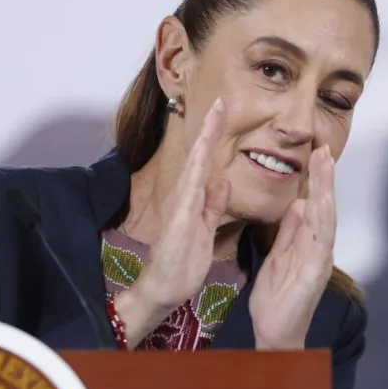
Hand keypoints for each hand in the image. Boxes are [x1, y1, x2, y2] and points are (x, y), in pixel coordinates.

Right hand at [116, 98, 229, 344]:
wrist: (164, 289)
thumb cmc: (182, 262)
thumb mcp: (205, 228)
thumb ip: (212, 205)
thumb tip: (222, 182)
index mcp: (193, 200)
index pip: (206, 162)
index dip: (214, 137)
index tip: (224, 112)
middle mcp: (185, 197)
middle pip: (198, 155)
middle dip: (208, 127)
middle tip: (220, 99)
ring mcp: (181, 206)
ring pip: (194, 165)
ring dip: (204, 139)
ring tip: (214, 113)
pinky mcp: (180, 219)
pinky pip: (191, 189)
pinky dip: (197, 168)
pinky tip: (204, 151)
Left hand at [249, 145, 336, 349]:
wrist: (275, 333)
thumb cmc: (276, 299)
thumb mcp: (279, 256)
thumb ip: (289, 232)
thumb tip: (297, 204)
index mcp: (307, 243)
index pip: (313, 204)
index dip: (316, 179)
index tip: (316, 153)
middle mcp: (318, 248)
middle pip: (324, 207)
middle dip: (325, 178)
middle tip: (325, 149)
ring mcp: (319, 261)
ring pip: (326, 220)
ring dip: (327, 192)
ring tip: (327, 167)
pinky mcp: (314, 274)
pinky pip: (321, 244)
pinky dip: (323, 223)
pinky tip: (322, 205)